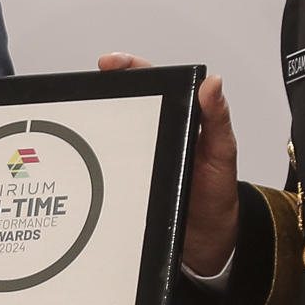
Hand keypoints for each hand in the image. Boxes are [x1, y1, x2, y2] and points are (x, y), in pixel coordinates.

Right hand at [98, 53, 239, 275]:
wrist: (209, 241)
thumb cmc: (218, 194)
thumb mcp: (222, 153)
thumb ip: (218, 119)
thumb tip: (212, 83)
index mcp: (182, 117)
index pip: (153, 81)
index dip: (130, 67)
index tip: (111, 63)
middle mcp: (159, 131)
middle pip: (126, 101)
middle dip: (104, 90)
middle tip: (88, 86)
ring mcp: (142, 155)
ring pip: (114, 130)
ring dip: (97, 123)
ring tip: (82, 117)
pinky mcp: (131, 178)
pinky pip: (110, 162)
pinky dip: (96, 156)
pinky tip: (84, 156)